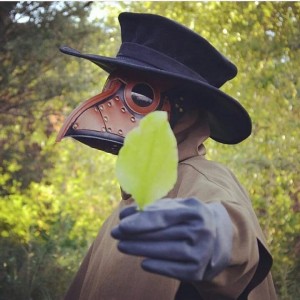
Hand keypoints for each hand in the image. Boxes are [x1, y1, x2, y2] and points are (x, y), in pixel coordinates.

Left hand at [111, 198, 232, 280]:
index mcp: (195, 210)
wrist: (220, 236)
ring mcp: (202, 252)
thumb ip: (153, 209)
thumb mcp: (177, 207)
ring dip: (140, 249)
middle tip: (115, 233)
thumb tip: (125, 215)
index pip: (163, 216)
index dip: (141, 221)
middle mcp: (201, 231)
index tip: (121, 223)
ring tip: (122, 246)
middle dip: (135, 235)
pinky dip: (157, 266)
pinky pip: (174, 270)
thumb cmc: (190, 218)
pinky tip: (143, 262)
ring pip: (166, 251)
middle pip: (162, 234)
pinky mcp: (199, 270)